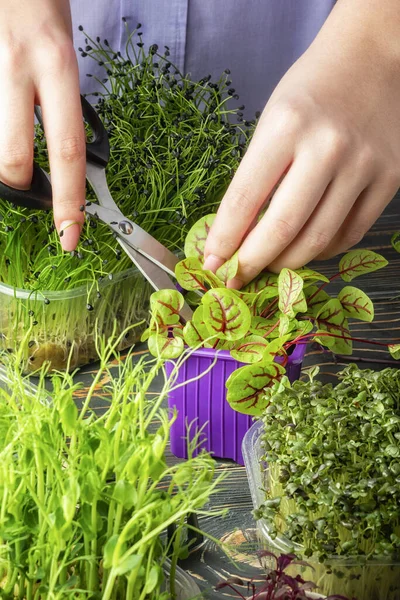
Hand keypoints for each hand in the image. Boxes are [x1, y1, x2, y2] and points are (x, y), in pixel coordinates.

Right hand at [0, 0, 84, 250]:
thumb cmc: (42, 8)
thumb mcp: (62, 55)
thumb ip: (58, 105)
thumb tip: (58, 160)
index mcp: (56, 66)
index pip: (68, 150)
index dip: (69, 200)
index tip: (70, 235)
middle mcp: (18, 69)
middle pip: (12, 159)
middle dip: (20, 186)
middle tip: (29, 186)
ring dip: (4, 153)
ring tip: (16, 127)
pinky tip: (8, 115)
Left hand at [204, 0, 399, 286]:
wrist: (373, 59)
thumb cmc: (311, 90)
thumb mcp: (271, 122)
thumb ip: (256, 177)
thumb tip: (235, 235)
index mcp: (286, 126)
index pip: (245, 199)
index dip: (224, 239)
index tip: (211, 264)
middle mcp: (327, 147)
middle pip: (283, 228)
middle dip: (252, 262)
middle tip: (236, 277)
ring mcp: (364, 166)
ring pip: (319, 240)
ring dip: (287, 263)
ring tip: (270, 264)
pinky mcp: (391, 179)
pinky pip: (351, 233)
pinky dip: (323, 250)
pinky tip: (307, 247)